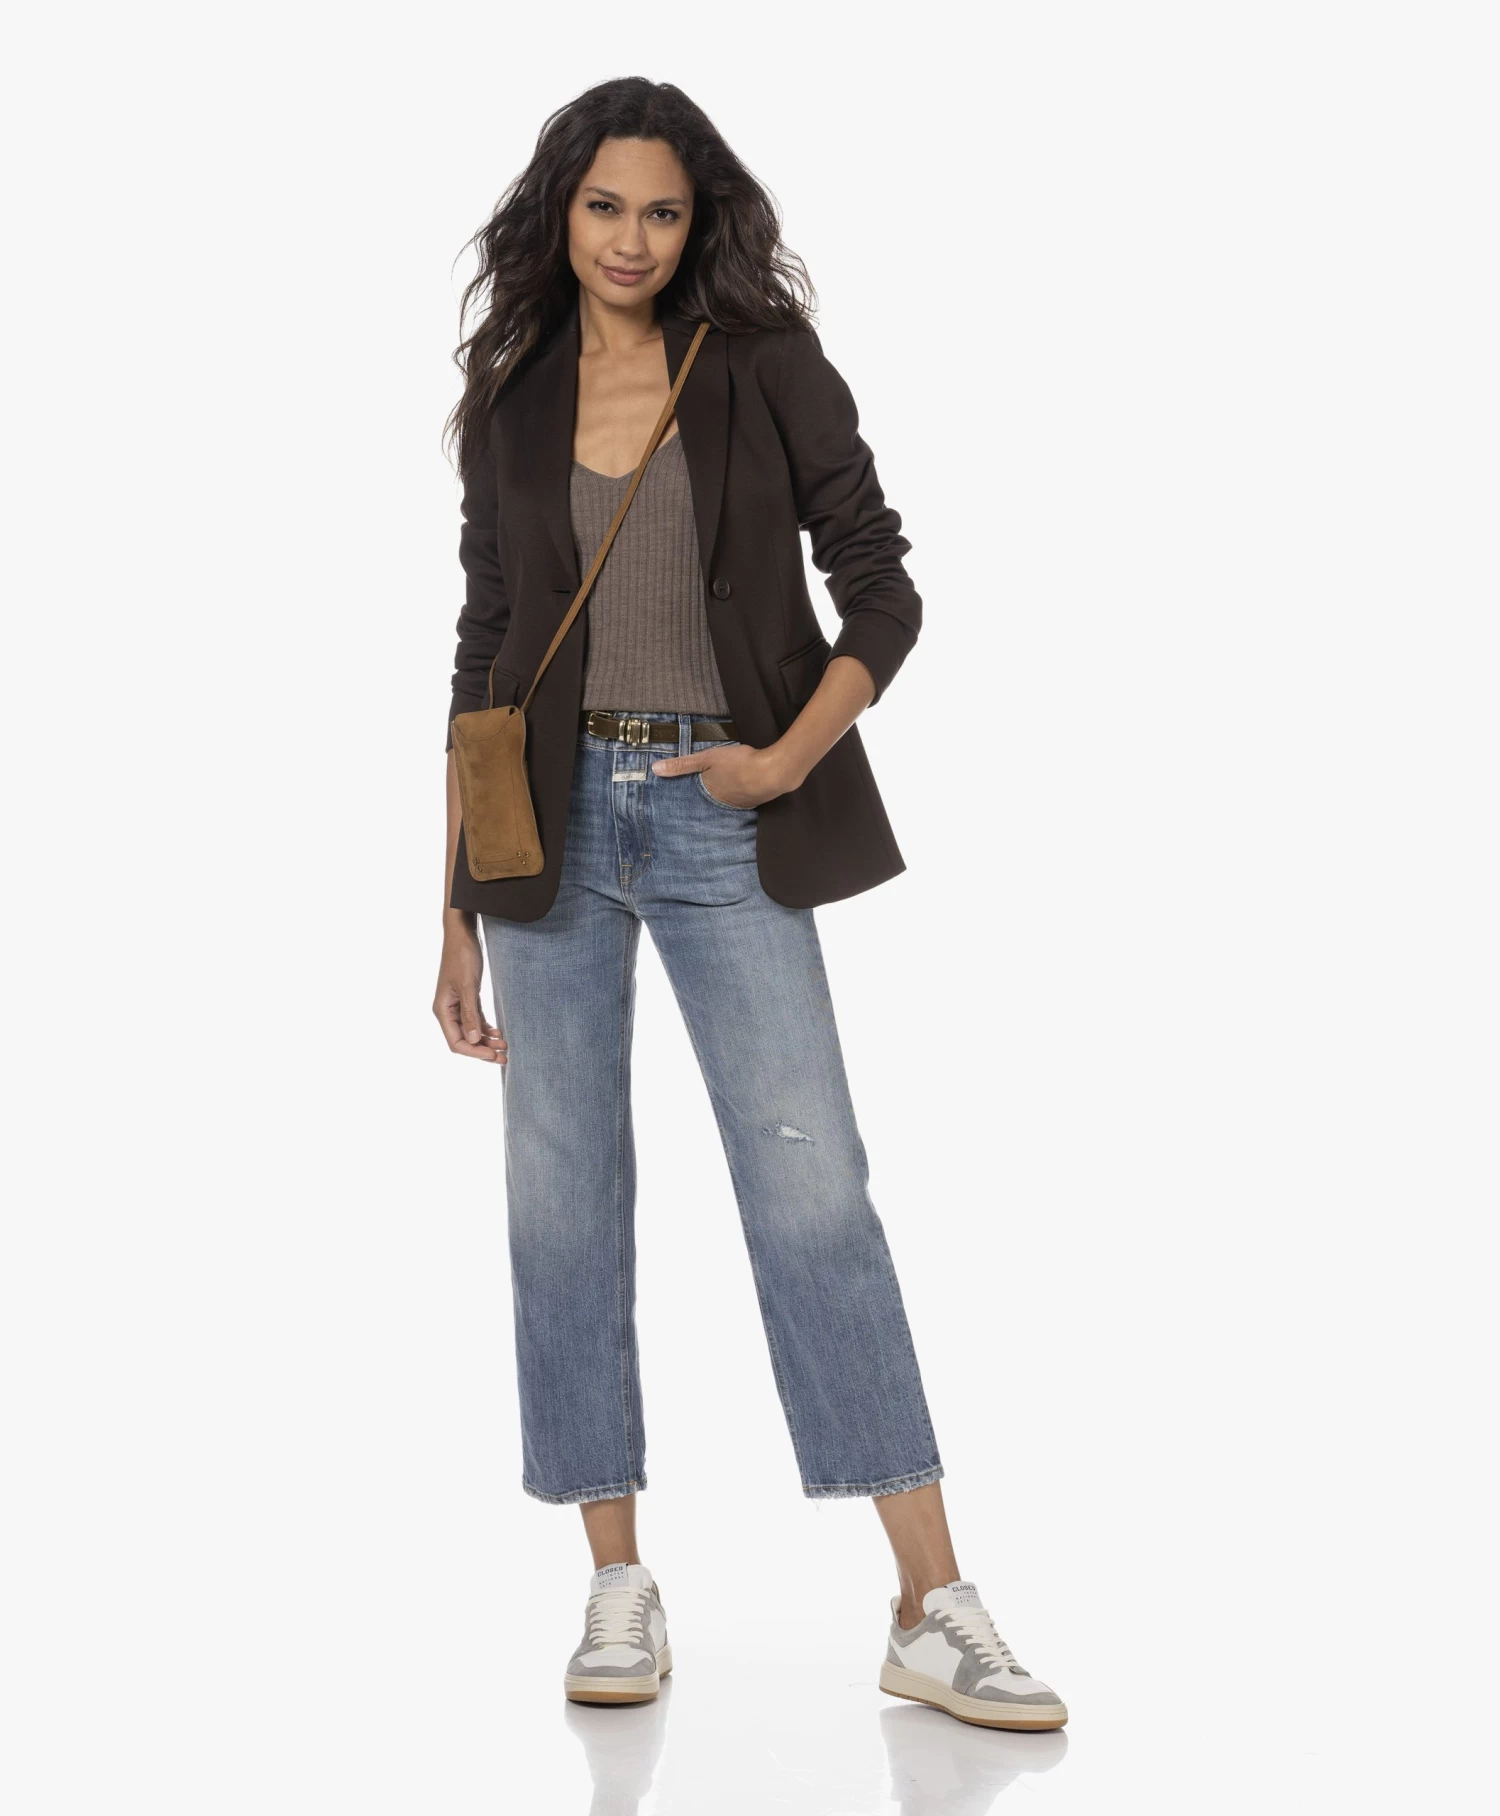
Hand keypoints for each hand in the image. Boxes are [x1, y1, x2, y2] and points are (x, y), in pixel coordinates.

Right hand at [433, 926, 506, 1063]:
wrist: (463, 933)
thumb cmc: (462, 956)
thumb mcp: (468, 985)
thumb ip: (470, 1014)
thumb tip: (471, 1041)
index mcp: (442, 1010)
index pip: (456, 1042)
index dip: (474, 1052)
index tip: (493, 1055)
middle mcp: (448, 1011)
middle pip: (464, 1040)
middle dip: (483, 1050)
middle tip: (505, 1058)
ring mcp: (457, 1005)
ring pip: (471, 1031)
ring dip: (487, 1041)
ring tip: (505, 1047)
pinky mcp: (467, 998)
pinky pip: (475, 1020)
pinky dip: (486, 1028)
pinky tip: (498, 1033)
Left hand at [649, 741, 801, 807]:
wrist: (774, 771)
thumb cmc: (738, 764)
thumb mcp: (706, 758)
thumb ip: (682, 765)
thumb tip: (655, 770)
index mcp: (711, 795)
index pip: (697, 796)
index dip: (694, 792)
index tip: (687, 793)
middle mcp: (726, 804)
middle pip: (715, 798)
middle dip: (712, 794)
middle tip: (708, 788)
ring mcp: (744, 803)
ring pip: (731, 797)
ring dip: (729, 792)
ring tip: (725, 786)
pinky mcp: (759, 798)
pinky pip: (747, 795)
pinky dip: (744, 789)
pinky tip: (746, 783)